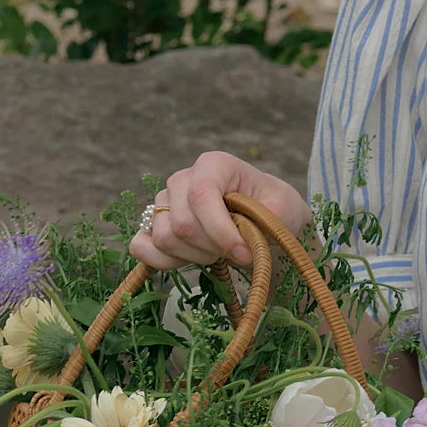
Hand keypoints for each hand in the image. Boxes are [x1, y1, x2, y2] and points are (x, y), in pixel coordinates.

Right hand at [128, 152, 310, 270]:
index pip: (202, 195)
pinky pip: (141, 247)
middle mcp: (182, 179)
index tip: (244, 253)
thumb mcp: (285, 206)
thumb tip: (247, 226)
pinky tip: (191, 259)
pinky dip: (164, 262)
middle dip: (213, 247)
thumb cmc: (274, 208)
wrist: (263, 221)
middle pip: (182, 224)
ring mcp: (163, 202)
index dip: (220, 230)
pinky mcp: (152, 224)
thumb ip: (271, 214)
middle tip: (237, 252)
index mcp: (213, 165)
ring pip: (165, 238)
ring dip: (195, 256)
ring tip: (218, 252)